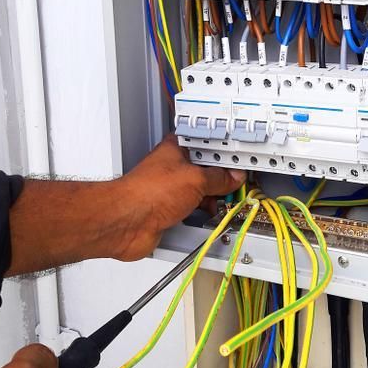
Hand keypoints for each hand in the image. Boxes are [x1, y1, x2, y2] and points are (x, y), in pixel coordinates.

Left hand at [7, 135, 245, 274]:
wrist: (126, 223)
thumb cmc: (148, 192)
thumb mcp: (195, 180)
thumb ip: (218, 178)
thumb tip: (234, 177)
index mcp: (177, 149)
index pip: (207, 143)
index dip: (225, 150)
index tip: (242, 157)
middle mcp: (174, 167)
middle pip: (207, 169)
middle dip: (223, 177)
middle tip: (239, 182)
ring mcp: (172, 190)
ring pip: (202, 190)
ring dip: (214, 197)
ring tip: (228, 200)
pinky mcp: (170, 210)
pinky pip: (194, 209)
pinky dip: (204, 212)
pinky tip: (213, 214)